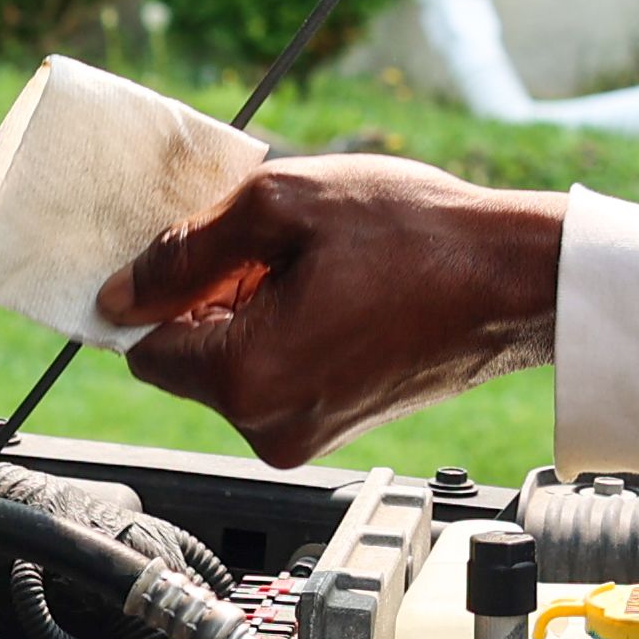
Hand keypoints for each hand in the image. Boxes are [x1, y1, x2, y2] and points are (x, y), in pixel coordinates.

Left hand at [106, 158, 566, 465]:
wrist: (517, 278)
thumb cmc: (421, 236)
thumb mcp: (284, 204)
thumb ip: (186, 249)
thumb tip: (121, 290)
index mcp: (248, 378)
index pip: (143, 346)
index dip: (162, 289)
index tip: (201, 249)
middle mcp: (271, 426)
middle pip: (189, 360)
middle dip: (214, 299)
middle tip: (278, 246)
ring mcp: (307, 433)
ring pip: (236, 367)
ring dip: (254, 313)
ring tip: (320, 266)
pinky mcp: (338, 426)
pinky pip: (279, 377)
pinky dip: (289, 333)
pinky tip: (340, 291)